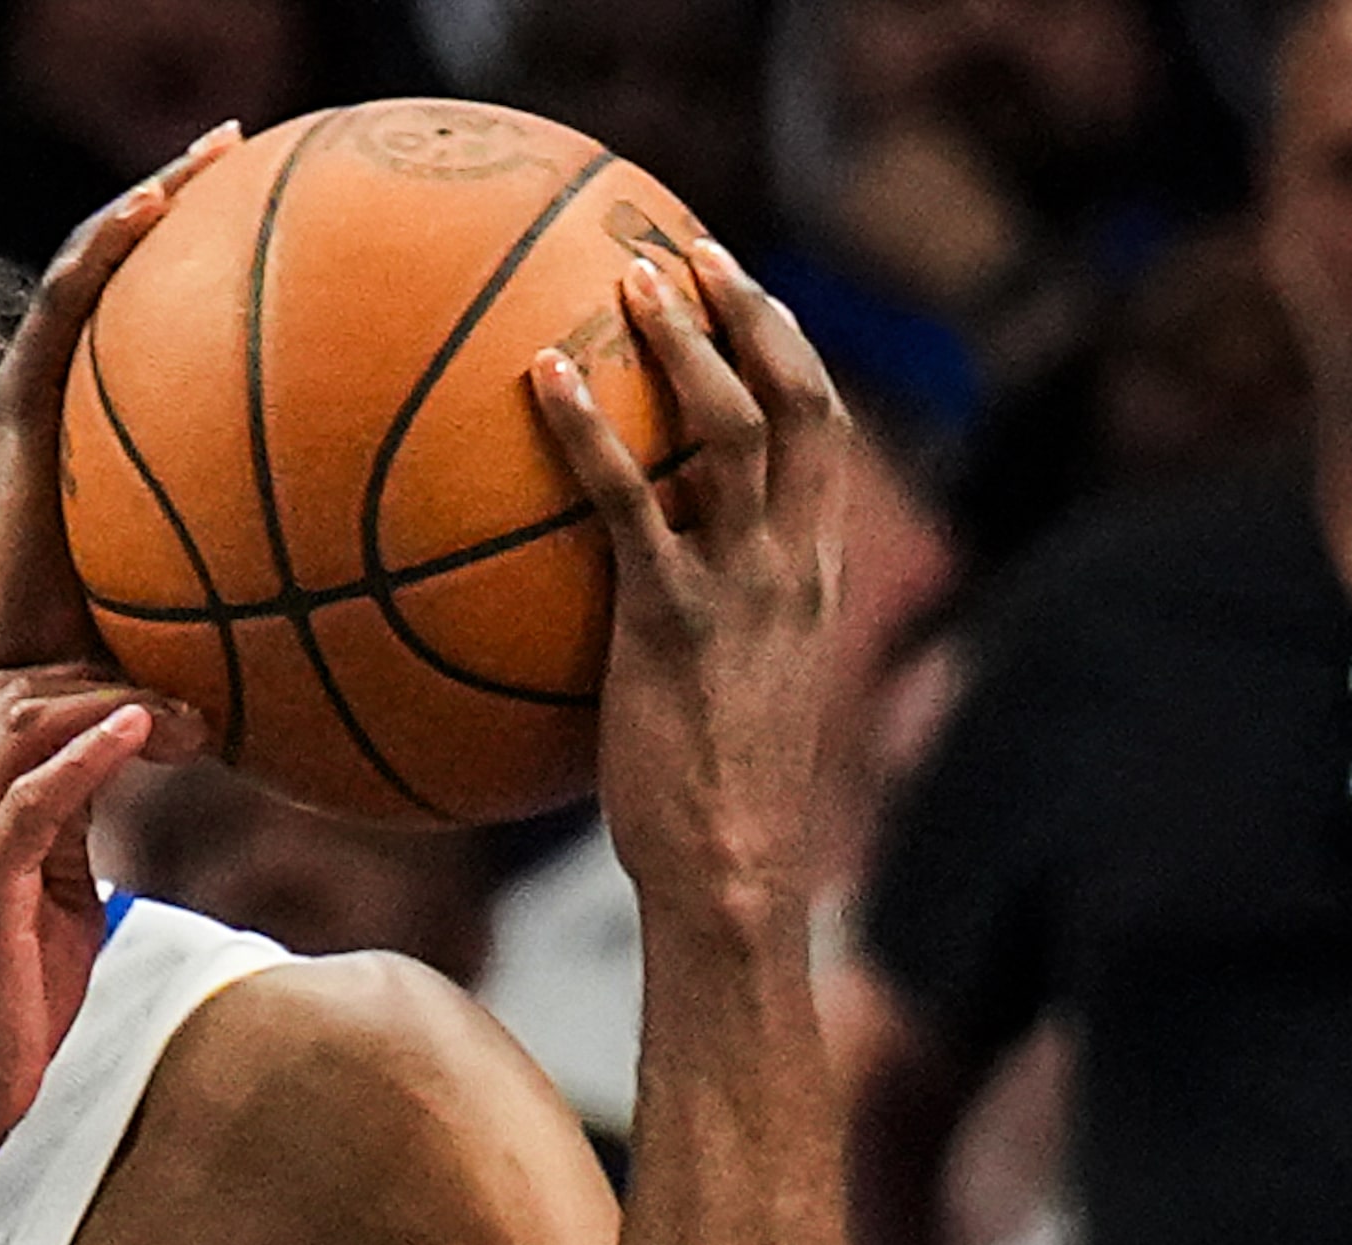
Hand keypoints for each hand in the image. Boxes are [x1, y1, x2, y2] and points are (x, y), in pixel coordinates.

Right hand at [0, 121, 243, 686]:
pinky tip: (152, 206)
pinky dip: (103, 245)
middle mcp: (62, 395)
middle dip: (179, 202)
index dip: (201, 264)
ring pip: (88, 265)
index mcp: (95, 427)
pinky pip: (63, 303)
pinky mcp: (12, 401)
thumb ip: (259, 563)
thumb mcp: (203, 590)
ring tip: (209, 151)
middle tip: (242, 147)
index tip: (272, 220)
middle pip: (121, 272)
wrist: (10, 669)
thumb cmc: (101, 646)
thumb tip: (375, 586)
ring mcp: (30, 392)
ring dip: (145, 199)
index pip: (146, 324)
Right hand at [0, 671, 189, 1143]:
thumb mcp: (47, 887)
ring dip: (112, 710)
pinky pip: (30, 799)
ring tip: (182, 722)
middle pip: (14, 695)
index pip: (6, 700)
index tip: (169, 707)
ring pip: (20, 728)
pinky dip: (88, 754)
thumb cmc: (5, 998)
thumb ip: (66, 820)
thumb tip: (113, 755)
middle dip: (109, 685)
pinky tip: (138, 733)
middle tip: (190, 712)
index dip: (92, 684)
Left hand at [531, 240, 849, 922]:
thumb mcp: (723, 693)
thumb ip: (697, 626)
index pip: (824, 432)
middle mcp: (791, 565)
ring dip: (684, 344)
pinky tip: (543, 379)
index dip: (786, 349)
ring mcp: (739, 588)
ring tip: (631, 280)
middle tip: (686, 251)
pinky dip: (590, 431)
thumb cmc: (711, 800)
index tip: (743, 290)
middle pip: (795, 399)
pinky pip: (630, 502)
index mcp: (811, 575)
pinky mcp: (672, 622)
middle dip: (748, 313)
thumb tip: (627, 598)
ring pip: (732, 428)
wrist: (732, 869)